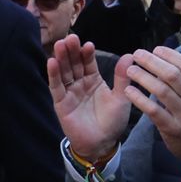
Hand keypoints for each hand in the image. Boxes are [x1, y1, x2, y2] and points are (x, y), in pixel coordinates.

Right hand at [47, 35, 131, 165]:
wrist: (102, 143)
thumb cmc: (112, 122)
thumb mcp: (121, 98)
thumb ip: (122, 78)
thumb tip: (129, 55)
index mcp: (93, 80)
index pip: (88, 63)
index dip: (87, 53)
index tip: (87, 44)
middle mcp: (79, 84)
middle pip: (73, 64)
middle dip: (72, 51)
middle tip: (71, 38)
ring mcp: (69, 92)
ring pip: (64, 72)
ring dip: (61, 58)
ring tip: (60, 44)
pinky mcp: (60, 103)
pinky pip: (56, 87)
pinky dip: (53, 74)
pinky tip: (51, 61)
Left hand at [124, 41, 180, 163]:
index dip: (171, 55)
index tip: (156, 49)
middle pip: (173, 75)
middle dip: (153, 62)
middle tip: (137, 54)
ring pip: (162, 91)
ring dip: (143, 77)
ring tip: (130, 69)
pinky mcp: (173, 128)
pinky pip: (153, 111)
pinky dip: (140, 99)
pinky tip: (129, 90)